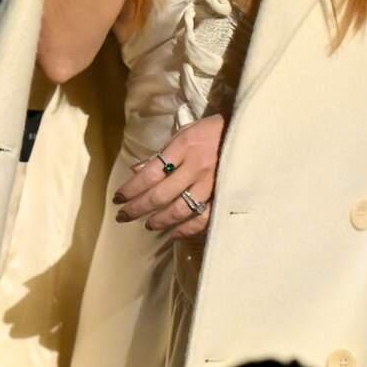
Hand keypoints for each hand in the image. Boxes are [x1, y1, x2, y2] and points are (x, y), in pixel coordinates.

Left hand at [112, 115, 223, 239]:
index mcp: (183, 147)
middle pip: (160, 194)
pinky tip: (174, 234)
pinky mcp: (223, 196)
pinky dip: (187, 229)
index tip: (117, 198)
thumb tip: (136, 171)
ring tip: (147, 225)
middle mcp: (195, 167)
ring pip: (180, 209)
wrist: (248, 134)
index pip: (150, 173)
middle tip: (122, 216)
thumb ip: (161, 154)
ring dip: (159, 220)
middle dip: (138, 208)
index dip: (131, 188)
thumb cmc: (210, 133)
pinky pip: (204, 218)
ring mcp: (211, 184)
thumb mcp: (183, 134)